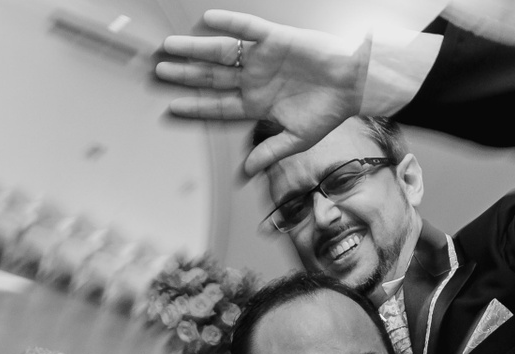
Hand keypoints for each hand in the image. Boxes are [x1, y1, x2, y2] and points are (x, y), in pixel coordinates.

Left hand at [156, 10, 368, 174]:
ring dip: (195, 49)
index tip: (172, 107)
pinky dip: (228, 24)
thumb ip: (270, 151)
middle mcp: (255, 79)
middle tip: (160, 71)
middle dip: (185, 74)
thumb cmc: (329, 110)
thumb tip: (247, 171)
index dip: (195, 106)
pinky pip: (247, 29)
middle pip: (212, 77)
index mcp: (258, 103)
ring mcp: (262, 58)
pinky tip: (207, 21)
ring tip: (171, 46)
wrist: (354, 85)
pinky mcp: (275, 38)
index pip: (219, 105)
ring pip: (221, 52)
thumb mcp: (297, 138)